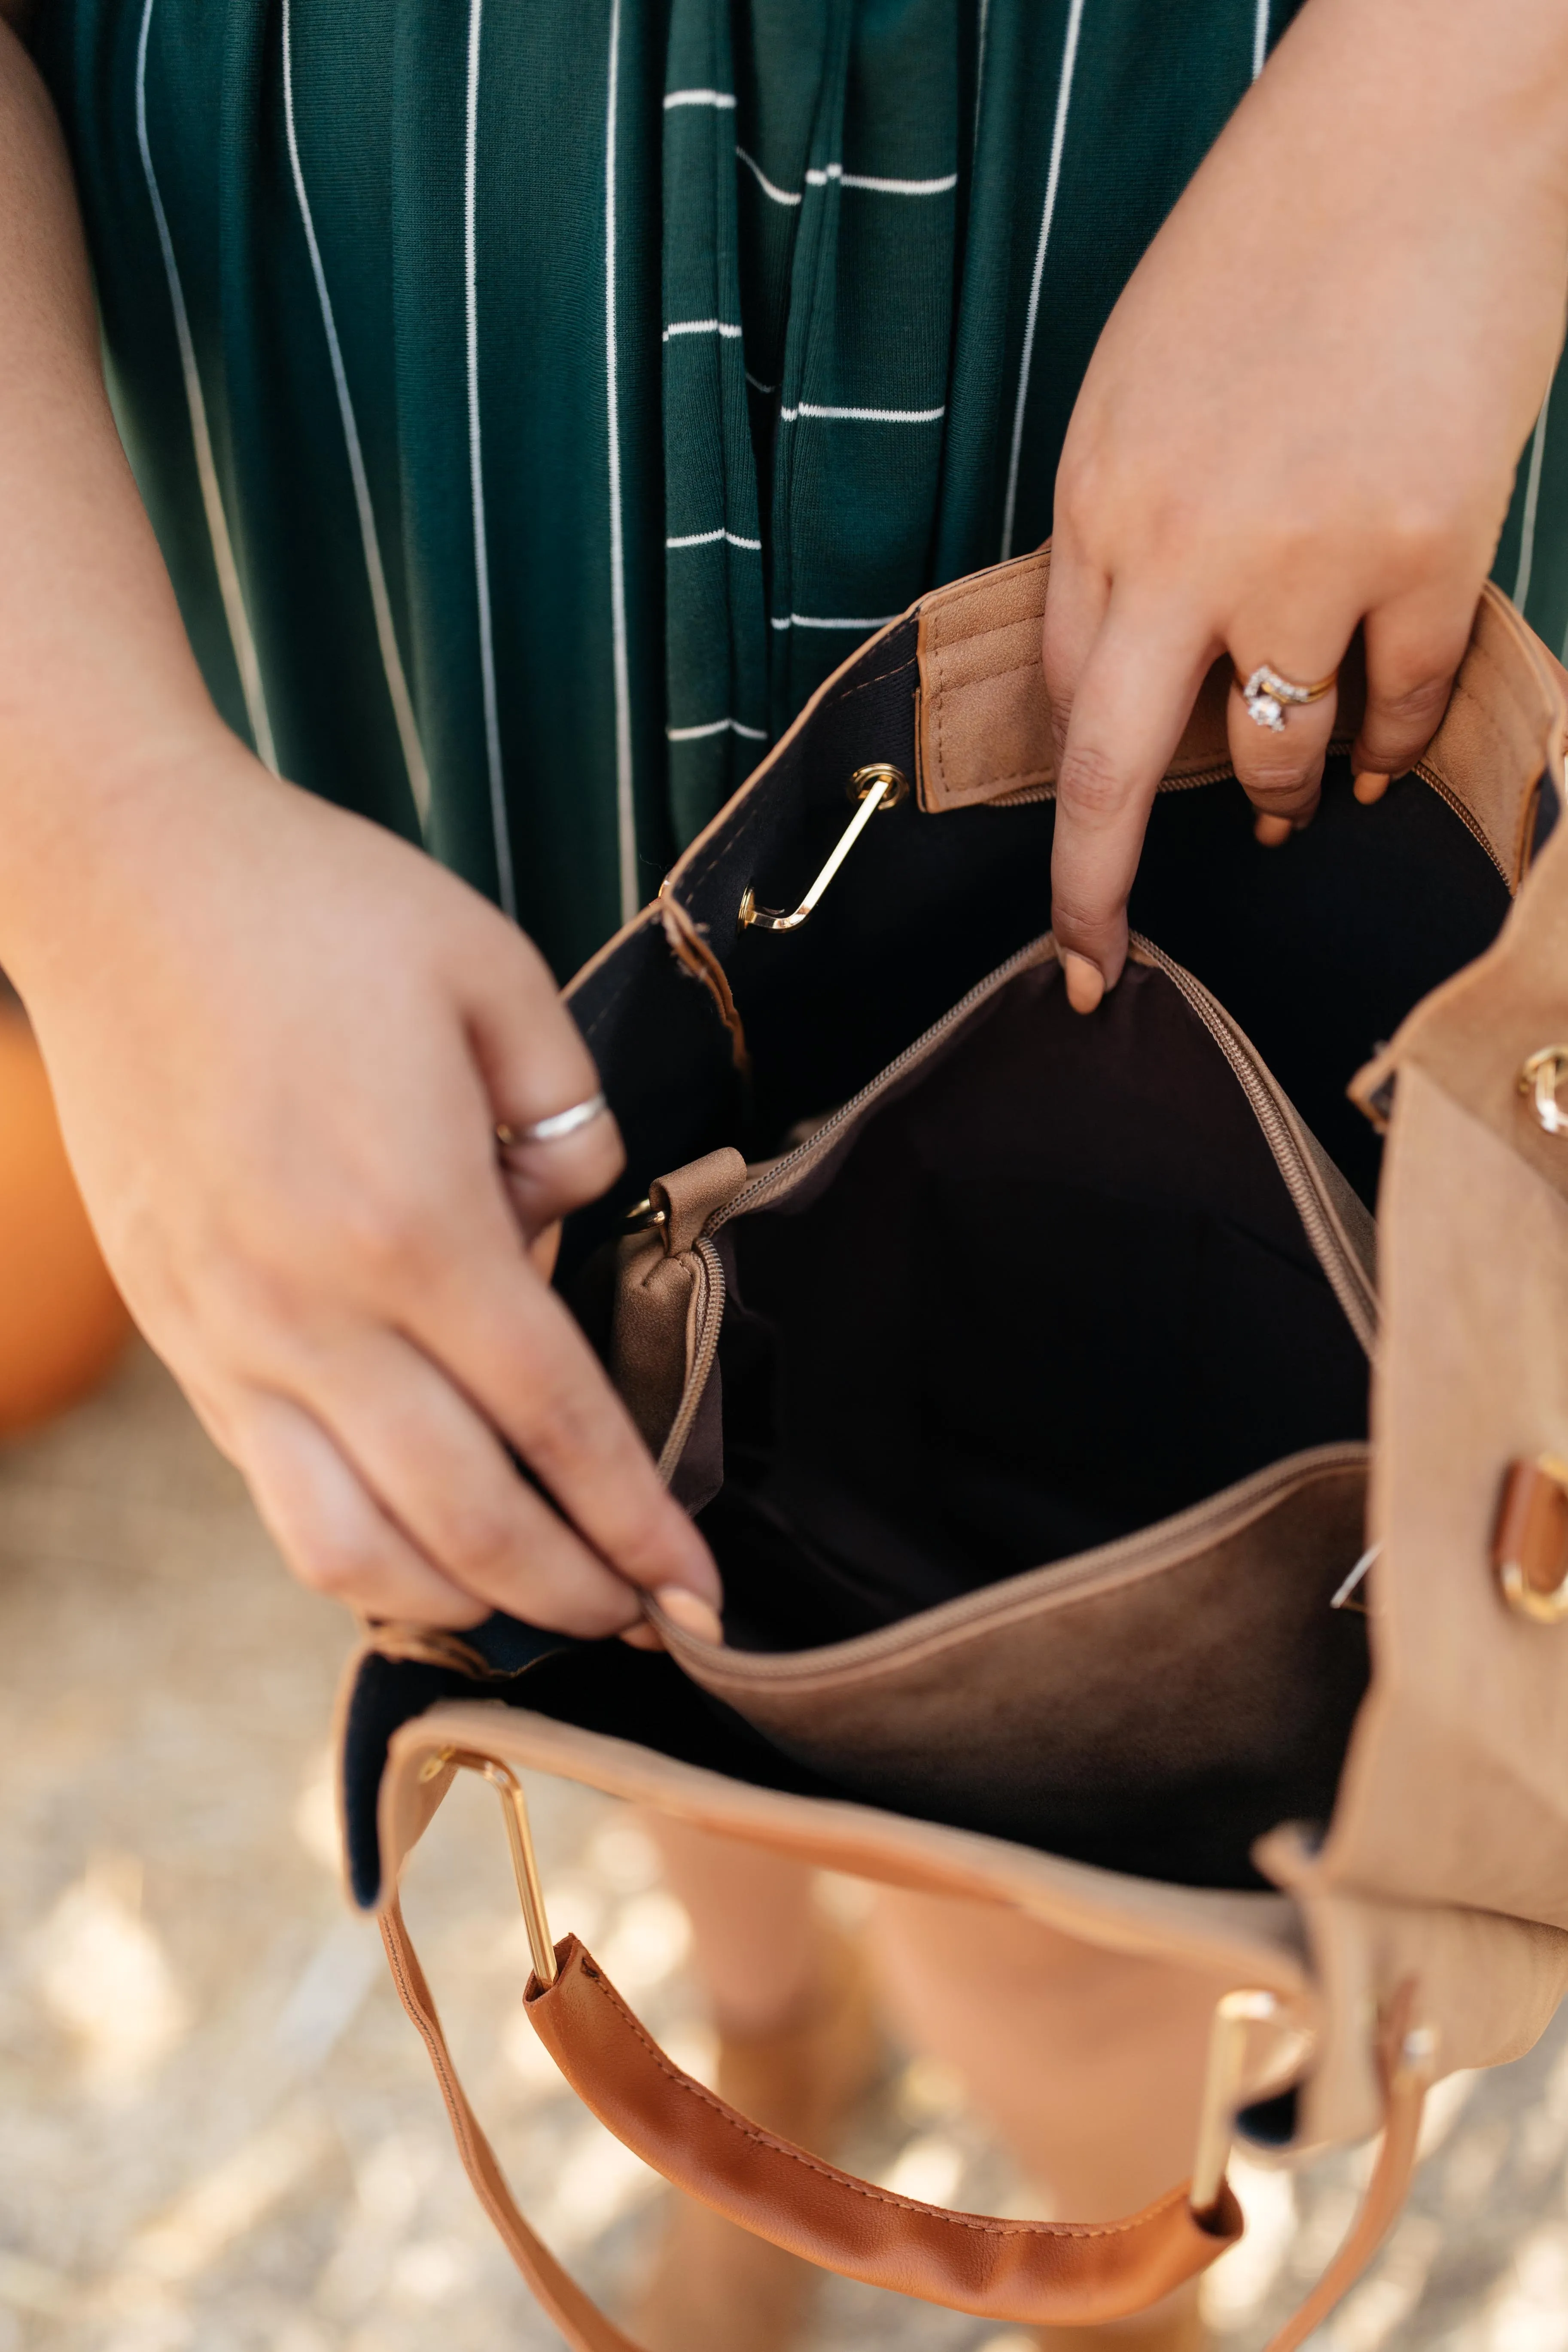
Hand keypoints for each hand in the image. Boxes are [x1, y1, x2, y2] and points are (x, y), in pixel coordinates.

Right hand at [13, 734, 720, 1637]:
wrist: (121, 882)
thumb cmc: (316, 913)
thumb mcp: (498, 979)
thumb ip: (570, 1125)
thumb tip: (563, 1221)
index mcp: (415, 1222)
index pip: (558, 1425)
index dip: (639, 1527)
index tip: (703, 1594)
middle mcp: (313, 1310)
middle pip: (464, 1521)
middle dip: (572, 1596)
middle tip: (645, 1622)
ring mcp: (229, 1337)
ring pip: (347, 1548)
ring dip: (457, 1603)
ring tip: (535, 1604)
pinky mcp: (179, 1333)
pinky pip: (272, 1489)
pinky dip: (356, 1547)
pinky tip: (421, 1539)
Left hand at [1043, 0, 1567, 1009]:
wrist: (1421, 126)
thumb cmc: (1271, 241)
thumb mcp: (1137, 387)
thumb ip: (1122, 532)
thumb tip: (1133, 665)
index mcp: (1100, 498)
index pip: (1060, 693)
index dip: (1069, 790)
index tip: (1068, 867)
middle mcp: (1184, 547)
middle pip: (1116, 774)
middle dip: (1092, 895)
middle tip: (1091, 968)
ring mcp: (1312, 558)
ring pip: (1276, 750)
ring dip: (1279, 796)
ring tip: (1292, 814)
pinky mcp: (1431, 552)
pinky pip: (1398, 705)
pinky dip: (1386, 750)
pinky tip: (1374, 767)